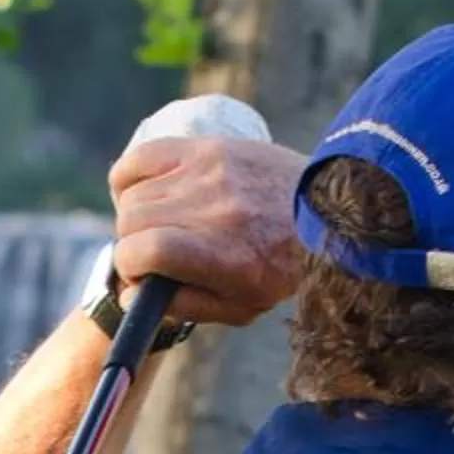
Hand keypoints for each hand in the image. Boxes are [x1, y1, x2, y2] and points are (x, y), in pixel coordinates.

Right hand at [109, 133, 307, 327]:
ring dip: (133, 217)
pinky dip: (128, 179)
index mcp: (220, 255)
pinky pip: (141, 156)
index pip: (142, 251)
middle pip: (131, 221)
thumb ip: (184, 305)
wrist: (324, 211)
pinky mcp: (207, 146)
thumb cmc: (281, 269)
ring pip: (132, 193)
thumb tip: (129, 295)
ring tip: (156, 228)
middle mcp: (212, 208)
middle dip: (131, 245)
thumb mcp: (240, 307)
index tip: (140, 277)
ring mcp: (207, 171)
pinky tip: (143, 194)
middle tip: (151, 256)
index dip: (129, 268)